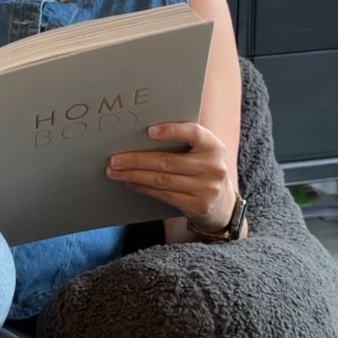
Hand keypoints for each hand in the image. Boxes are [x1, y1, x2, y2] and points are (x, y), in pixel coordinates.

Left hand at [106, 121, 235, 227]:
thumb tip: (140, 136)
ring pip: (162, 180)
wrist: (224, 205)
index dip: (171, 131)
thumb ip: (183, 143)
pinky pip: (164, 195)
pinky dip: (144, 188)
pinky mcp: (196, 206)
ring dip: (134, 176)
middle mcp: (212, 167)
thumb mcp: (203, 153)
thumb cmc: (205, 171)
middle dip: (136, 160)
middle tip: (114, 160)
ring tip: (115, 172)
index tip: (149, 131)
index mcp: (213, 146)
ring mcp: (206, 189)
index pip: (193, 133)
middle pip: (167, 161)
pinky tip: (130, 183)